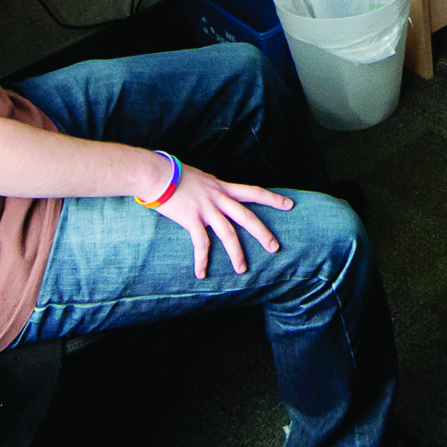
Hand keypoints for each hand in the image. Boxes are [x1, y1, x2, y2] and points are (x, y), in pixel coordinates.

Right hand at [149, 163, 292, 278]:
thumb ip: (211, 189)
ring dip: (236, 253)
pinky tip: (201, 273)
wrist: (157, 173)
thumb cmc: (174, 174)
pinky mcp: (191, 219)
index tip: (289, 204)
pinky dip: (202, 260)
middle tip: (275, 247)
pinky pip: (200, 243)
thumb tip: (215, 195)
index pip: (254, 192)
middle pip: (247, 217)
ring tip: (242, 269)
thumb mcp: (201, 178)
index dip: (273, 199)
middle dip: (262, 233)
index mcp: (222, 187)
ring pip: (228, 233)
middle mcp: (218, 198)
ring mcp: (206, 209)